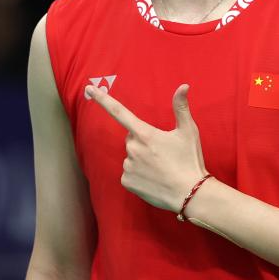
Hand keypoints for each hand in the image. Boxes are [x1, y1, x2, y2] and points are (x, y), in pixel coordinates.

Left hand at [84, 82, 207, 211]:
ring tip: (161, 168)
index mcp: (144, 133)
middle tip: (162, 152)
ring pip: (131, 156)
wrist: (189, 193)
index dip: (103, 99)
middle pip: (132, 138)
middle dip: (143, 141)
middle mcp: (132, 148)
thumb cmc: (189, 160)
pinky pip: (129, 173)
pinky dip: (139, 174)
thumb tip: (183, 86)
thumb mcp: (188, 131)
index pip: (119, 112)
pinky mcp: (127, 181)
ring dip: (141, 159)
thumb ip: (181, 107)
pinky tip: (153, 179)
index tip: (89, 89)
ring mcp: (128, 166)